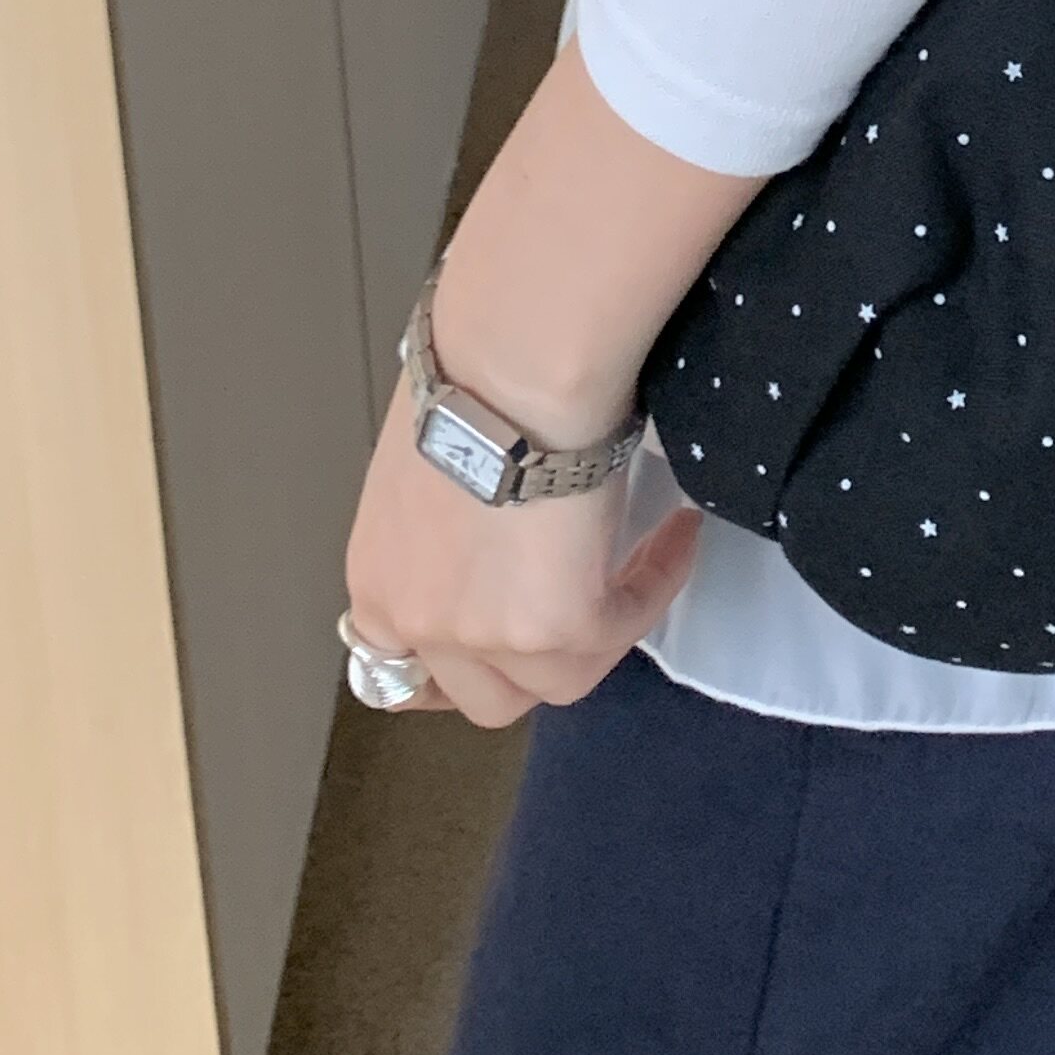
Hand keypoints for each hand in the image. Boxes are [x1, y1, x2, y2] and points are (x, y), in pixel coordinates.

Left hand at [339, 38, 767, 725]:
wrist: (512, 359)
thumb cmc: (473, 366)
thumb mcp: (427, 457)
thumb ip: (443, 512)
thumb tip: (492, 498)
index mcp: (376, 578)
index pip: (397, 668)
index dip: (455, 663)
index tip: (497, 636)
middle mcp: (415, 623)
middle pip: (478, 695)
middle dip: (530, 666)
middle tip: (580, 614)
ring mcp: (482, 636)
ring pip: (553, 684)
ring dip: (602, 631)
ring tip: (644, 564)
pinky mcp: (555, 630)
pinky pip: (621, 632)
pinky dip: (654, 588)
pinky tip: (677, 538)